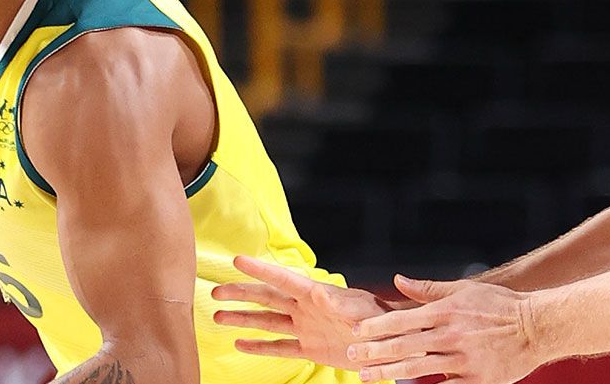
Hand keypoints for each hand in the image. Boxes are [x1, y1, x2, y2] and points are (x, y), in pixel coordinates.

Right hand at [211, 255, 402, 370]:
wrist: (395, 342)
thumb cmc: (383, 319)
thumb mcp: (364, 310)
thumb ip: (341, 304)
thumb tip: (317, 295)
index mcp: (317, 294)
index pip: (283, 279)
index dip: (260, 270)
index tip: (237, 260)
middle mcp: (306, 309)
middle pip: (266, 298)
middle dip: (240, 294)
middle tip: (215, 290)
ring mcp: (306, 328)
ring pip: (267, 322)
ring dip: (242, 319)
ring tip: (217, 317)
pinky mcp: (311, 349)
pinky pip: (280, 348)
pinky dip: (260, 347)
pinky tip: (239, 345)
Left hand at [348, 276, 543, 383]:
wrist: (538, 326)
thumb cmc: (499, 305)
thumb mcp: (463, 289)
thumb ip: (428, 289)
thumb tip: (397, 280)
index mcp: (444, 312)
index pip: (401, 320)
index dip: (375, 327)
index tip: (355, 332)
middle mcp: (450, 336)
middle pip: (403, 346)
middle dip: (373, 353)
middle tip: (351, 359)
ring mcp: (463, 360)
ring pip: (417, 369)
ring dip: (388, 373)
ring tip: (366, 378)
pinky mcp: (477, 380)